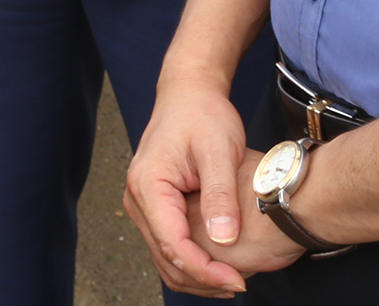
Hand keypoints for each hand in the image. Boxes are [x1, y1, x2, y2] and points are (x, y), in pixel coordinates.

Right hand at [123, 74, 259, 295]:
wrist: (189, 95)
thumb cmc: (204, 116)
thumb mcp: (219, 150)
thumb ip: (219, 194)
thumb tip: (224, 238)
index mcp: (148, 185)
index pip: (172, 244)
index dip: (204, 270)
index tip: (237, 280)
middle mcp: (137, 198)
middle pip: (165, 257)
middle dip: (202, 278)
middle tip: (241, 284)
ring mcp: (142, 204)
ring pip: (165, 257)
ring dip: (197, 276)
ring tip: (233, 280)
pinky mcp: (154, 207)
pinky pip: (169, 245)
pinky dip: (192, 262)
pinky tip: (220, 264)